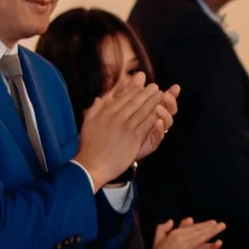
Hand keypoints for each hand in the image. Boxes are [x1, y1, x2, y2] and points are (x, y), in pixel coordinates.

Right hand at [74, 72, 178, 190]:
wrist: (92, 165)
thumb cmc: (89, 146)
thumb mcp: (87, 123)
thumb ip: (94, 109)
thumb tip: (99, 98)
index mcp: (105, 112)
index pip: (122, 97)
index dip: (134, 89)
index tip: (141, 84)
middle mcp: (116, 117)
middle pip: (135, 102)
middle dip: (146, 93)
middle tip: (155, 87)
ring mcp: (125, 128)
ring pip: (142, 111)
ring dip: (153, 102)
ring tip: (161, 95)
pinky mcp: (133, 139)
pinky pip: (146, 125)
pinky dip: (154, 117)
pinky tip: (160, 113)